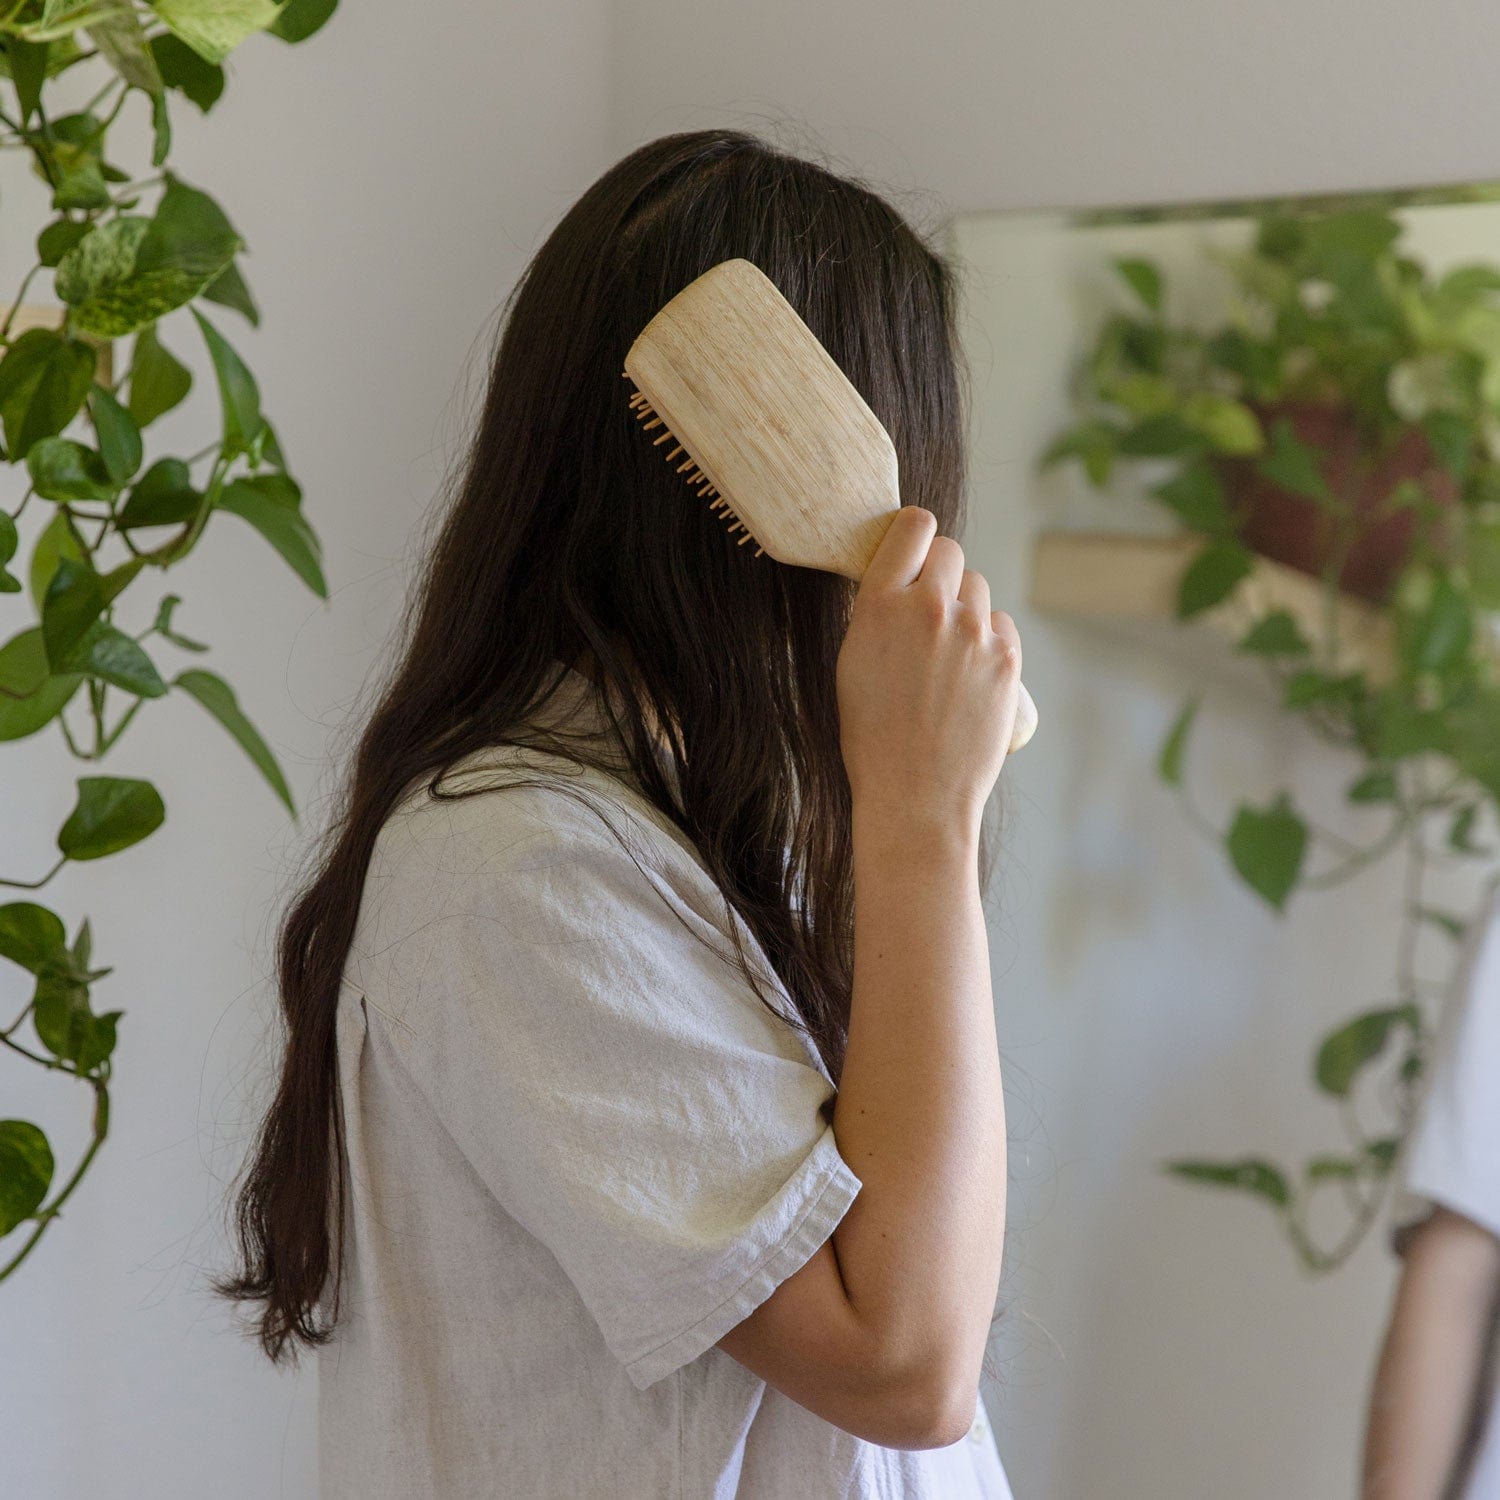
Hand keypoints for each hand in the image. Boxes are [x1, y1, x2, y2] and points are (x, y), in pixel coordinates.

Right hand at [836, 507, 1021, 837]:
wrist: (915, 795)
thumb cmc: (873, 738)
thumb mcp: (852, 663)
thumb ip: (877, 614)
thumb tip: (901, 580)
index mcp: (879, 605)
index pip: (912, 527)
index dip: (915, 535)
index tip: (914, 550)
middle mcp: (928, 608)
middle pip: (950, 553)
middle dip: (940, 574)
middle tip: (928, 612)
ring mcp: (972, 632)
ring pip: (978, 590)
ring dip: (964, 608)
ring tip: (947, 655)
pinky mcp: (1006, 658)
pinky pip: (1000, 625)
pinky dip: (988, 641)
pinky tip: (969, 675)